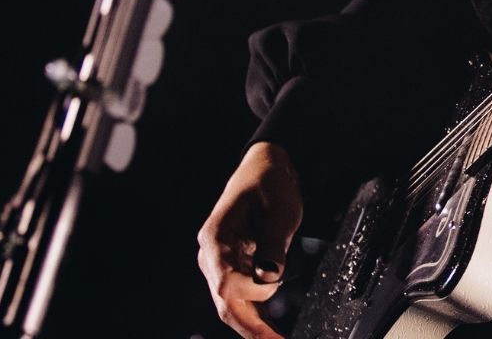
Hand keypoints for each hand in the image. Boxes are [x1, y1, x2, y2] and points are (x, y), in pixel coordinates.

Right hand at [197, 142, 303, 338]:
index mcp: (215, 238)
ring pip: (231, 306)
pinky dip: (256, 317)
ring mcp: (220, 265)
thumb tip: (269, 277)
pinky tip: (272, 332)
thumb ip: (273, 243)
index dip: (251, 292)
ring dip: (254, 327)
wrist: (266, 169)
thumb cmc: (270, 183)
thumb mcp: (280, 208)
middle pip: (224, 303)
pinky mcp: (234, 270)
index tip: (276, 282)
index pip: (225, 281)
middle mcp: (211, 256)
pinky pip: (242, 299)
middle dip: (250, 328)